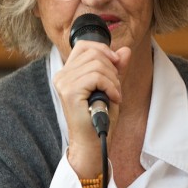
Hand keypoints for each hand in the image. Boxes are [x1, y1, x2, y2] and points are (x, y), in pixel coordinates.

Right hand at [53, 40, 130, 177]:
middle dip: (112, 68)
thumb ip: (116, 69)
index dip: (103, 49)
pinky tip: (113, 98)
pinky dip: (111, 86)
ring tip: (114, 95)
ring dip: (113, 80)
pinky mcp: (70, 92)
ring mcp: (64, 83)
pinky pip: (97, 77)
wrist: (93, 142)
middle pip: (94, 53)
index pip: (84, 45)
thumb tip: (125, 50)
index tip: (116, 63)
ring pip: (97, 65)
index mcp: (68, 73)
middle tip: (115, 87)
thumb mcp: (111, 87)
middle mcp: (62, 75)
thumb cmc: (99, 118)